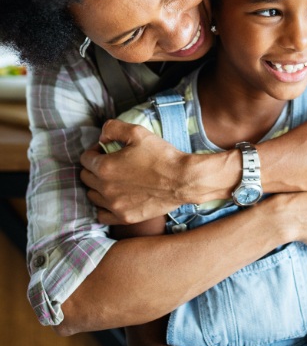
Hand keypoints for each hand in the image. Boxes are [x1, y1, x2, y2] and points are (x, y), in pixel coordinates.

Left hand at [80, 119, 195, 223]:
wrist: (182, 179)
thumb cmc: (161, 154)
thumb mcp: (137, 132)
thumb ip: (112, 128)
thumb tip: (101, 137)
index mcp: (105, 167)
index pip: (85, 159)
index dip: (94, 151)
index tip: (106, 149)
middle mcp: (105, 188)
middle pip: (86, 177)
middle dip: (94, 168)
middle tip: (110, 162)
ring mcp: (114, 205)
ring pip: (92, 195)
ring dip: (97, 186)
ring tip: (113, 179)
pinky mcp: (124, 217)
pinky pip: (102, 215)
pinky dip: (104, 206)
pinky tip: (114, 198)